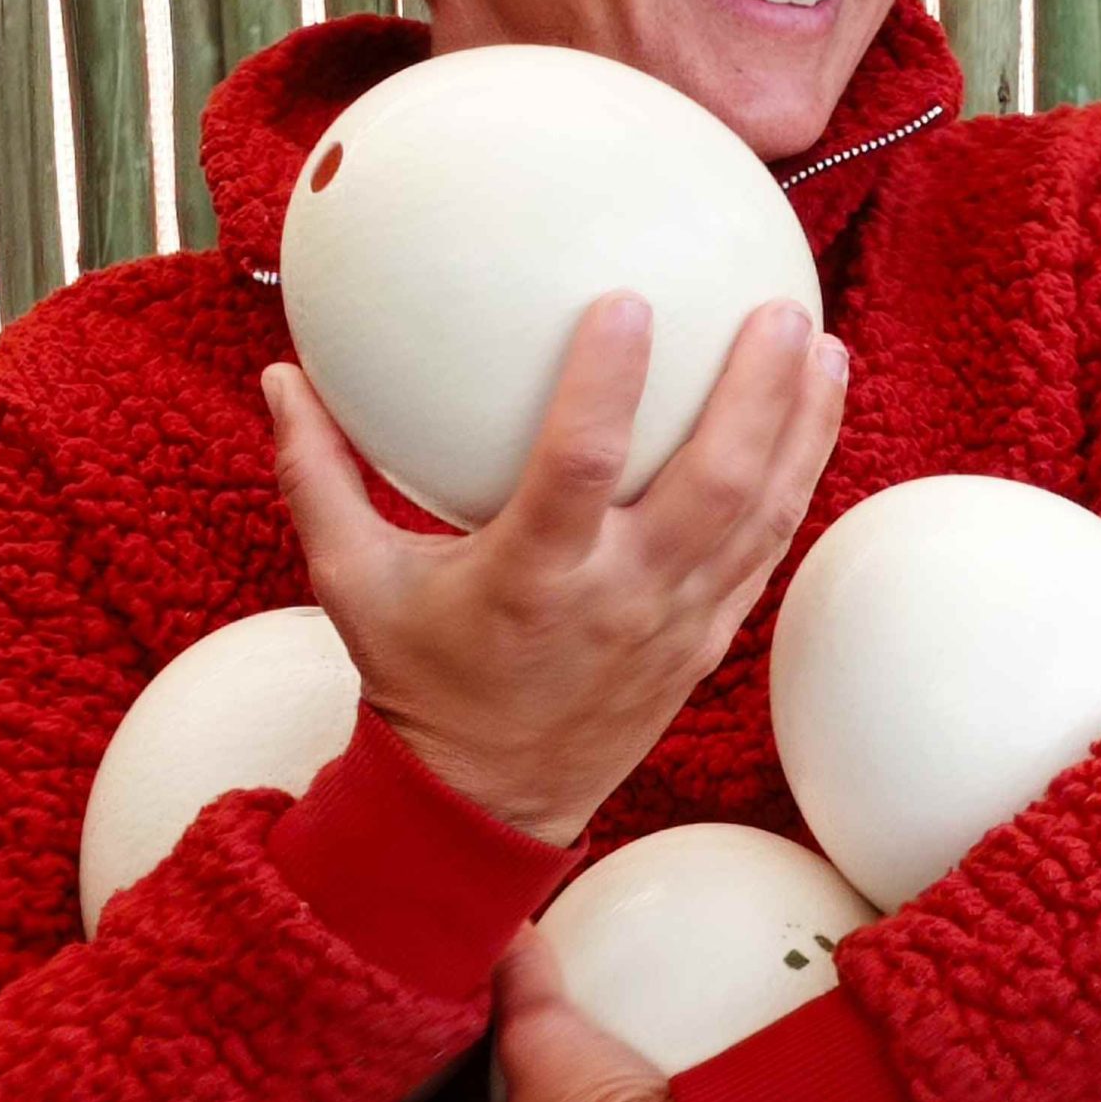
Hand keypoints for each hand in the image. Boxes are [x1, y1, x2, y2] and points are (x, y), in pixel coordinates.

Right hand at [263, 292, 847, 845]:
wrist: (488, 802)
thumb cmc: (418, 677)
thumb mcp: (351, 583)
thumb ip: (316, 475)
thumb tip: (279, 375)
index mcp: (530, 578)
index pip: (576, 469)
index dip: (606, 385)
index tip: (625, 299)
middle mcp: (618, 599)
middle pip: (713, 486)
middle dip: (758, 393)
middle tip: (780, 305)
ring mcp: (675, 622)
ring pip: (761, 513)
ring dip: (801, 425)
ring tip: (821, 341)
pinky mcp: (709, 637)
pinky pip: (766, 547)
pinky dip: (799, 477)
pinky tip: (815, 413)